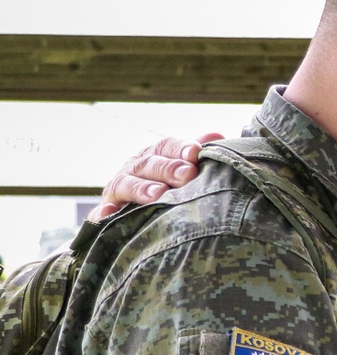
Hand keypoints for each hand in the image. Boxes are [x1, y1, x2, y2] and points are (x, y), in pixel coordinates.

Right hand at [88, 132, 223, 220]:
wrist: (130, 219)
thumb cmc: (165, 190)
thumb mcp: (179, 172)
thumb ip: (194, 156)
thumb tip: (218, 135)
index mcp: (152, 157)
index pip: (165, 147)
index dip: (180, 148)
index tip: (196, 152)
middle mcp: (133, 170)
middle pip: (148, 165)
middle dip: (168, 168)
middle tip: (187, 174)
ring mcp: (116, 191)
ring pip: (126, 185)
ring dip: (141, 189)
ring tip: (158, 194)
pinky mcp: (104, 214)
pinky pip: (100, 214)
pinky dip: (103, 213)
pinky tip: (109, 212)